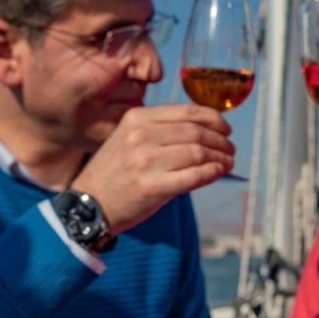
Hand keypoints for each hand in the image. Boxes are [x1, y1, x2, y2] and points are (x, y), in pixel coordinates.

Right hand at [70, 104, 234, 232]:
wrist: (88, 205)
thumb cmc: (114, 173)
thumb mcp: (128, 139)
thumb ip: (160, 131)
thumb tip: (206, 131)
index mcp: (137, 119)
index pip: (187, 112)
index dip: (213, 119)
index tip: (225, 128)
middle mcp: (141, 136)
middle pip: (196, 132)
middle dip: (220, 140)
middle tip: (230, 149)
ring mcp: (146, 161)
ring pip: (198, 152)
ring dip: (220, 157)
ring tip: (227, 162)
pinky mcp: (153, 186)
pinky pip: (194, 176)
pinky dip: (212, 172)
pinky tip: (218, 172)